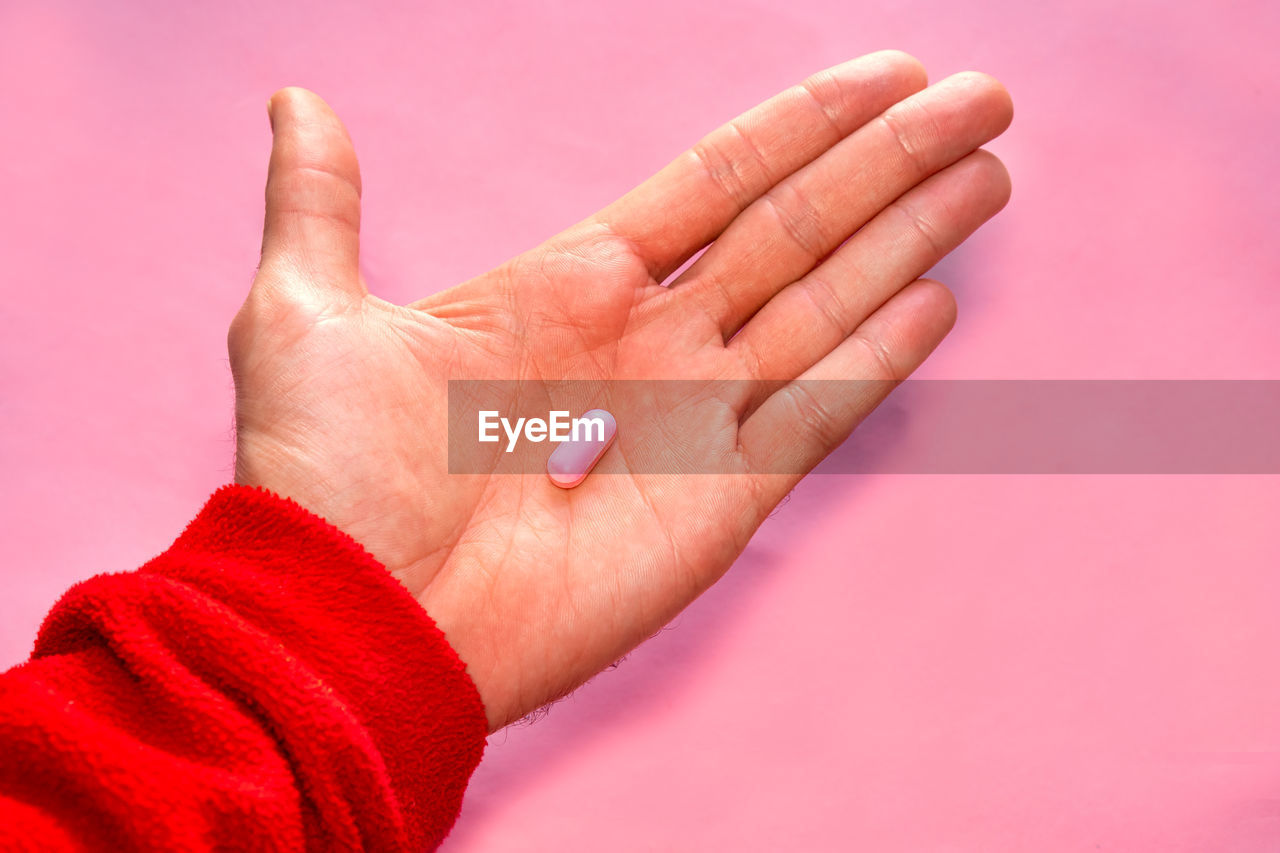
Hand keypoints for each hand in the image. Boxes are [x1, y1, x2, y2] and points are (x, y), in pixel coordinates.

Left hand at [229, 51, 1011, 730]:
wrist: (352, 619)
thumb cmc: (323, 478)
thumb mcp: (305, 314)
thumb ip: (323, 203)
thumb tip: (299, 101)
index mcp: (568, 285)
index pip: (717, 181)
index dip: (804, 124)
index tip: (888, 74)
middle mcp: (646, 342)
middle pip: (795, 228)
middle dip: (888, 163)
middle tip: (981, 101)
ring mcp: (691, 419)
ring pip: (824, 304)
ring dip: (907, 239)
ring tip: (985, 175)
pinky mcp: (720, 500)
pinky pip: (817, 411)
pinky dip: (878, 358)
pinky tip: (936, 299)